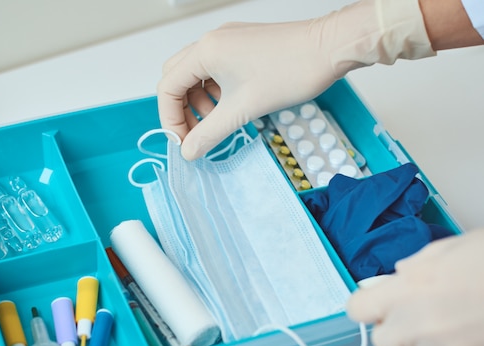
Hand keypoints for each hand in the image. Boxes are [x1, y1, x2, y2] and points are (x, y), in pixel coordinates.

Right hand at [157, 0, 433, 159]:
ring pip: (196, 75)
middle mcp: (212, 42)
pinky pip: (216, 69)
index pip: (167, 87)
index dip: (170, 119)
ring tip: (216, 122)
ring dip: (198, 101)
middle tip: (194, 134)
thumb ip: (210, 133)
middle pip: (177, 78)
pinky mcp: (242, 45)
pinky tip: (230, 106)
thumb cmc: (291, 72)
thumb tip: (189, 152)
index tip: (182, 142)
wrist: (330, 48)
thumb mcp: (243, 110)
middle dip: (181, 110)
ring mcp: (227, 41)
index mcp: (205, 52)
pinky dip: (215, 91)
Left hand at [347, 229, 483, 345]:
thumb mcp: (449, 249)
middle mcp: (415, 324)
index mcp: (405, 289)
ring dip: (426, 342)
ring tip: (455, 321)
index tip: (374, 302)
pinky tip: (471, 336)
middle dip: (396, 326)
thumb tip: (403, 274)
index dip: (367, 304)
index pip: (358, 308)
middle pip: (382, 339)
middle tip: (419, 310)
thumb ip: (416, 266)